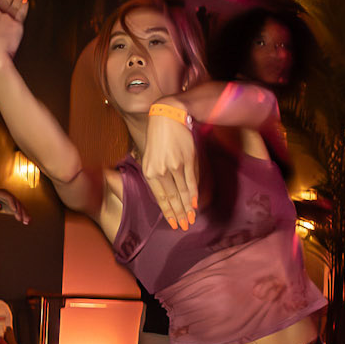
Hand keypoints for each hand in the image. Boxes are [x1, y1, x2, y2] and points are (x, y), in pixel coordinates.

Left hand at [0, 185, 29, 224]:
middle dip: (20, 210)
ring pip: (20, 206)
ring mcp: (11, 200)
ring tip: (28, 221)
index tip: (14, 211)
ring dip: (24, 213)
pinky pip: (19, 209)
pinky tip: (27, 221)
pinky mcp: (12, 205)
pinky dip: (23, 214)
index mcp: (2, 192)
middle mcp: (9, 195)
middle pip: (16, 202)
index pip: (9, 197)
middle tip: (23, 219)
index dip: (12, 203)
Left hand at [141, 107, 196, 229]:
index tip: (173, 223)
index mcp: (149, 172)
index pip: (160, 198)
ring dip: (187, 207)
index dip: (168, 212)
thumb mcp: (150, 157)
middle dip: (178, 214)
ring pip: (182, 192)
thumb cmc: (158, 138)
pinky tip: (195, 204)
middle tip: (184, 226)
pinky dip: (193, 193)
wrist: (167, 117)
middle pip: (172, 197)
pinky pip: (191, 181)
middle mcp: (161, 171)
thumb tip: (167, 195)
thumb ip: (157, 176)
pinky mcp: (187, 160)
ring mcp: (175, 166)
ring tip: (191, 219)